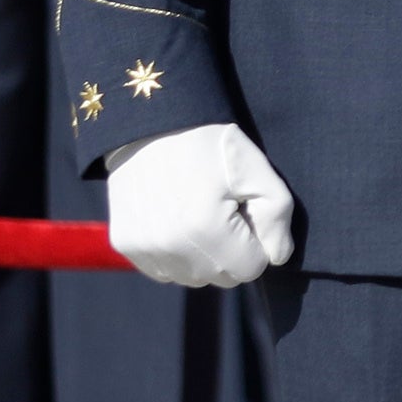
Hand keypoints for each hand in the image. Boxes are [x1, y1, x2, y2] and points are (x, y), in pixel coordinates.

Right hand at [106, 122, 297, 287]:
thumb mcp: (255, 167)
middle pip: (222, 277)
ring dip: (203, 256)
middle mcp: (170, 247)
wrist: (150, 124)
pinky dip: (176, 254)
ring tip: (198, 214)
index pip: (251, 268)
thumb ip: (276, 214)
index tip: (244, 211)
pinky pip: (164, 271)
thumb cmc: (208, 144)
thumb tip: (276, 257)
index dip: (256, 241)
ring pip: (193, 277)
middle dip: (231, 250)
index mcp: (206, 228)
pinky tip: (175, 220)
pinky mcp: (125, 245)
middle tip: (222, 209)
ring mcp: (144, 248)